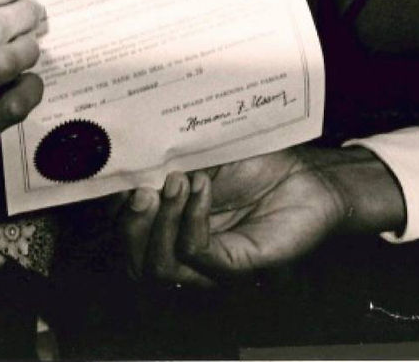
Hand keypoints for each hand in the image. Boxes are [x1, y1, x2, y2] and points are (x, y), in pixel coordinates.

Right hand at [120, 146, 404, 283]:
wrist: (306, 176)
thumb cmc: (255, 163)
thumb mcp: (201, 152)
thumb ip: (166, 158)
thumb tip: (125, 151)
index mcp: (169, 224)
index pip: (125, 234)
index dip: (111, 212)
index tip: (114, 177)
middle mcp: (184, 251)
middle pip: (134, 262)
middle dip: (128, 225)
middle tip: (141, 188)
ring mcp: (210, 264)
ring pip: (161, 267)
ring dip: (161, 222)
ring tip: (177, 181)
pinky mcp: (237, 265)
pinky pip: (198, 255)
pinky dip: (192, 220)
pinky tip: (201, 188)